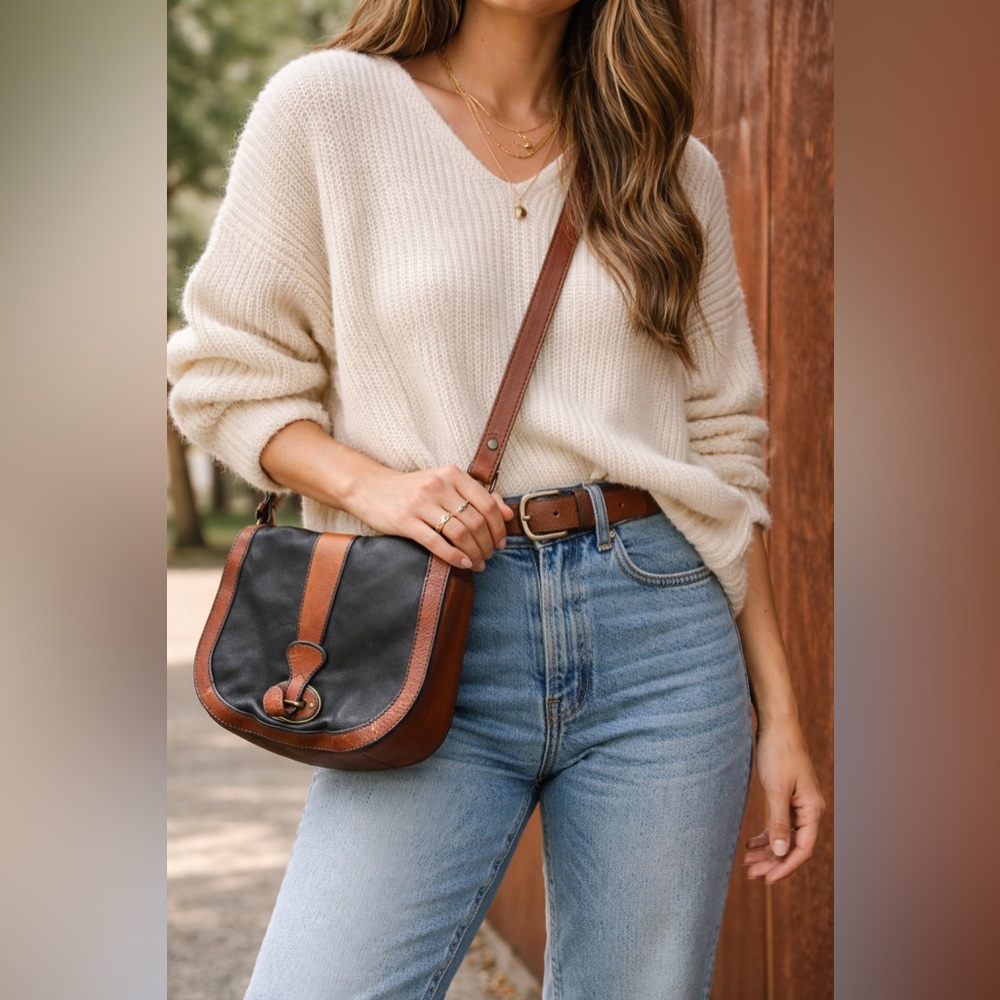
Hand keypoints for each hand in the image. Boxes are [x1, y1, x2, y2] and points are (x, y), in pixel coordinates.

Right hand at [346, 464, 513, 571]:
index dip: (498, 527)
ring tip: (478, 563)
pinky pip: (437, 543)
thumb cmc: (413, 489)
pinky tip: (463, 564)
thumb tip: (508, 513)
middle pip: (475, 521)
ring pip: (460, 533)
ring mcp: (420, 503)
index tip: (501, 542)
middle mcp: (438, 486)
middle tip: (489, 556)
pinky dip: (454, 556)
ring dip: (474, 553)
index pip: (487, 503)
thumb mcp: (444, 483)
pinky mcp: (405, 521)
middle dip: (487, 544)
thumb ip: (476, 494)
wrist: (371, 488)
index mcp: (451, 474)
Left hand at [742, 719, 824, 883]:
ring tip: (747, 863)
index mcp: (812, 810)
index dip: (784, 866)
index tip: (766, 879)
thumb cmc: (778, 753)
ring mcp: (800, 803)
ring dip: (767, 850)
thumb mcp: (775, 789)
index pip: (802, 849)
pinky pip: (779, 823)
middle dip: (772, 862)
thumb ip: (777, 822)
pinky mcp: (788, 796)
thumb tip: (779, 852)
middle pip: (793, 845)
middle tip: (750, 874)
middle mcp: (810, 809)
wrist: (777, 724)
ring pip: (784, 835)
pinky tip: (751, 844)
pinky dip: (766, 834)